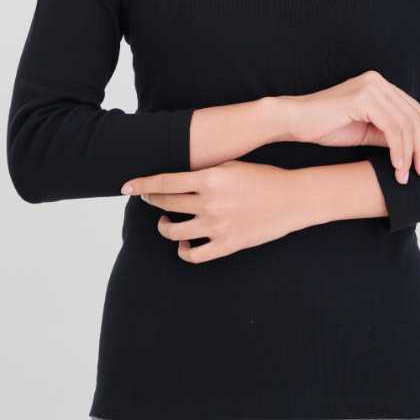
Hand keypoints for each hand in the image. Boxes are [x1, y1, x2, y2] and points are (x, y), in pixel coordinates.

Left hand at [121, 160, 302, 263]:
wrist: (292, 199)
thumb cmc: (263, 177)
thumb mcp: (231, 165)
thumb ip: (203, 172)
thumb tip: (177, 176)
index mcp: (209, 179)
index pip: (164, 182)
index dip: (142, 185)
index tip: (127, 187)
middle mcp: (209, 203)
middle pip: (165, 204)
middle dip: (152, 200)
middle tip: (149, 198)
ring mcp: (217, 226)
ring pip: (173, 232)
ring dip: (164, 226)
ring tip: (166, 222)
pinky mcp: (226, 245)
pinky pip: (194, 254)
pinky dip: (183, 251)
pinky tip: (185, 243)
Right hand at [279, 70, 419, 183]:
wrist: (294, 121)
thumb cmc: (324, 126)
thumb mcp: (364, 131)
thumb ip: (388, 134)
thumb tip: (414, 147)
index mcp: (378, 85)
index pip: (412, 107)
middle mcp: (377, 82)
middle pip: (412, 115)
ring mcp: (371, 87)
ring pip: (405, 124)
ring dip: (410, 153)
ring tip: (408, 175)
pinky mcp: (363, 98)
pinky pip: (391, 127)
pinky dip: (398, 150)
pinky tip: (397, 166)